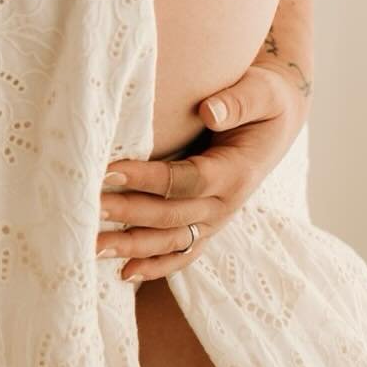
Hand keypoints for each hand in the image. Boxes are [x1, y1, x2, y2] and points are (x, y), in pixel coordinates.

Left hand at [95, 61, 310, 281]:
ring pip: (172, 241)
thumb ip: (238, 102)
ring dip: (132, 247)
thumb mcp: (261, 92)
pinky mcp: (208, 225)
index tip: (110, 169)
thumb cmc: (264, 101)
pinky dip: (155, 267)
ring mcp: (217, 220)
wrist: (277, 120)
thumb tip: (209, 111)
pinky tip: (124, 273)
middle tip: (89, 207)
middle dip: (128, 213)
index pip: (186, 180)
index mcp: (236, 172)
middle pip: (171, 215)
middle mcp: (226, 204)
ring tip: (93, 248)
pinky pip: (182, 253)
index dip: (147, 179)